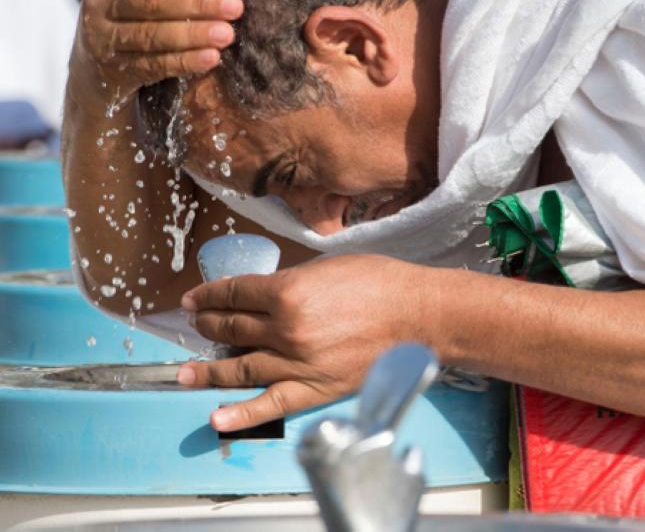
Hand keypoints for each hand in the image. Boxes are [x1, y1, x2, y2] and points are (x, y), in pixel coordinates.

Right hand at [69, 0, 243, 111]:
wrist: (92, 65)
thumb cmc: (125, 4)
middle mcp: (102, 2)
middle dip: (198, 2)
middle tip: (236, 7)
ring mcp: (105, 38)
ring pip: (152, 34)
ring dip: (193, 34)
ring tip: (228, 35)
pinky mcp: (115, 69)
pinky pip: (153, 65)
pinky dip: (184, 62)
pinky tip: (212, 59)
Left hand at [177, 255, 442, 430]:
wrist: (420, 315)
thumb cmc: (382, 283)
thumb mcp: (329, 267)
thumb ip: (292, 282)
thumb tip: (266, 295)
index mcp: (289, 291)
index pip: (235, 293)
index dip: (209, 295)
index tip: (195, 298)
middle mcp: (287, 329)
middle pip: (232, 328)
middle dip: (207, 325)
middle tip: (195, 325)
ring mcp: (299, 362)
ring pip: (242, 368)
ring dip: (209, 371)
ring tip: (185, 373)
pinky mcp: (316, 388)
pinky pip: (272, 404)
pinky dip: (241, 413)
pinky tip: (217, 416)